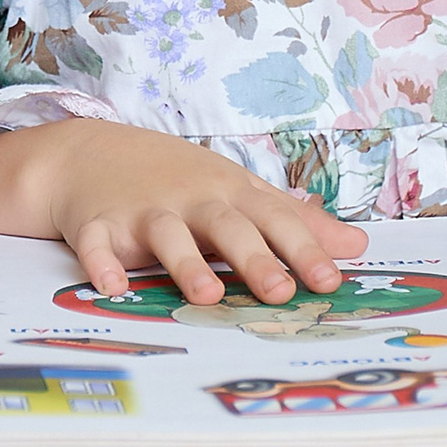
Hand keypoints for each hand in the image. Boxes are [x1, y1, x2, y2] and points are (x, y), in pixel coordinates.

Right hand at [0, 118, 366, 306]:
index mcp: (229, 194)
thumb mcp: (238, 190)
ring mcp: (143, 211)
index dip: (302, 249)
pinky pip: (96, 243)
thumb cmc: (177, 179)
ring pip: (166, 235)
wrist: (90, 152)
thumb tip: (356, 245)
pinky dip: (100, 262)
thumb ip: (295, 222)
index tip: (331, 281)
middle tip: (280, 292)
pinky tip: (111, 286)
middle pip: (226, 226)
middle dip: (253, 257)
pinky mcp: (98, 224)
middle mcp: (191, 200)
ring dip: (185, 263)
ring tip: (207, 294)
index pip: (274, 219)